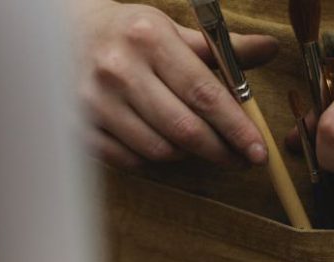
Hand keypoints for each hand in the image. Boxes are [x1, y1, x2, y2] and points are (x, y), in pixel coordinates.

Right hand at [77, 1, 278, 168]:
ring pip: (159, 150)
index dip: (236, 127)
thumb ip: (223, 48)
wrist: (63, 35)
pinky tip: (165, 145)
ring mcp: (95, 102)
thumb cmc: (130, 35)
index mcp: (148, 39)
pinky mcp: (80, 127)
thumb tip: (270, 50)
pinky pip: (131, 160)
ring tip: (198, 144)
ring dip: (188, 154)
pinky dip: (155, 160)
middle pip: (184, 129)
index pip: (203, 93)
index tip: (257, 150)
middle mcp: (119, 70)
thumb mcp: (173, 31)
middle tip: (240, 160)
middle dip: (220, 151)